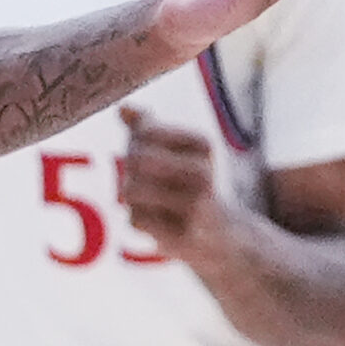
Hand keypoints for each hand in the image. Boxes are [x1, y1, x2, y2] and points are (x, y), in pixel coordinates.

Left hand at [117, 106, 231, 267]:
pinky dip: (138, 219)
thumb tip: (123, 107)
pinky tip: (159, 222)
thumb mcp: (173, 147)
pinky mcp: (184, 237)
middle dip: (129, 167)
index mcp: (203, 144)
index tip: (147, 150)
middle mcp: (204, 173)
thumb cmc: (189, 182)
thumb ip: (146, 125)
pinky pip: (135, 220)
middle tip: (142, 176)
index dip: (135, 140)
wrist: (221, 234)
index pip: (146, 130)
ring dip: (131, 195)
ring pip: (131, 190)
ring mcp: (195, 207)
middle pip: (135, 158)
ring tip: (151, 199)